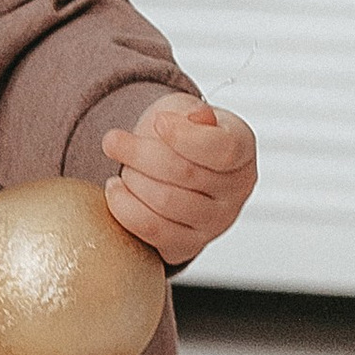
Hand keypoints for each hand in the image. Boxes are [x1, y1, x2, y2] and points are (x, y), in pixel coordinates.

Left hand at [101, 95, 255, 265]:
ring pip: (166, 202)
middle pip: (185, 174)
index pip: (222, 149)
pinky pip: (154, 230)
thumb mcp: (183, 110)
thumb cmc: (177, 134)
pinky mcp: (190, 244)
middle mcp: (237, 190)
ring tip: (119, 166)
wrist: (167, 164)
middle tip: (113, 140)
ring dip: (132, 180)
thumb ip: (191, 113)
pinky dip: (126, 208)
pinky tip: (115, 190)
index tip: (158, 122)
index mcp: (242, 149)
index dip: (185, 136)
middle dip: (139, 154)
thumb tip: (198, 117)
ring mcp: (217, 222)